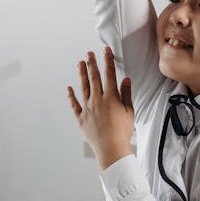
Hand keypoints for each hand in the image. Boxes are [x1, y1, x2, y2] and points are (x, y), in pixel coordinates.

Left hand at [67, 47, 133, 170]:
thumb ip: (126, 94)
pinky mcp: (80, 118)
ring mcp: (87, 109)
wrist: (111, 149)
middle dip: (92, 64)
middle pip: (94, 78)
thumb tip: (125, 79)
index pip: (109, 74)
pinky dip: (71, 96)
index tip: (106, 51)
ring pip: (83, 88)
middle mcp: (97, 100)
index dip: (107, 61)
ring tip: (80, 64)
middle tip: (89, 54)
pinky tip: (69, 88)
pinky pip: (74, 105)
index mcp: (111, 98)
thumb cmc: (122, 132)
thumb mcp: (129, 111)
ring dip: (82, 74)